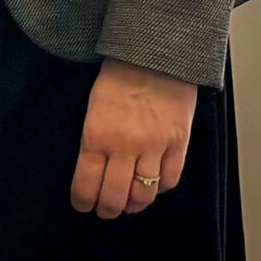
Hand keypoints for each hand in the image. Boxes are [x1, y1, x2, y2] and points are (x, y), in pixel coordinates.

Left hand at [69, 57, 196, 219]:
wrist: (154, 51)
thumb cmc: (119, 74)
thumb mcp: (94, 106)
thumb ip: (94, 141)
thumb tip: (97, 172)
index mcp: (96, 135)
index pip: (86, 186)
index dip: (83, 202)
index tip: (83, 204)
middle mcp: (124, 146)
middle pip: (115, 199)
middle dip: (107, 210)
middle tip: (106, 209)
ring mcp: (154, 146)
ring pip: (144, 196)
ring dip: (134, 205)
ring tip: (129, 203)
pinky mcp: (178, 143)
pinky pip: (170, 180)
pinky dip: (160, 189)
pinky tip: (153, 185)